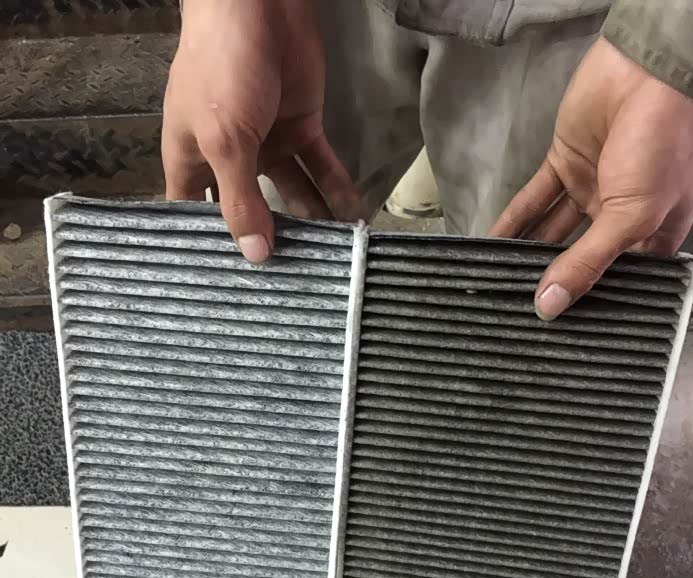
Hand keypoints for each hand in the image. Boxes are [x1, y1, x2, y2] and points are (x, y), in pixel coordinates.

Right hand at [162, 0, 364, 261]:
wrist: (257, 4)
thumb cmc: (222, 70)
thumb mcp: (224, 141)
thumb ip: (241, 200)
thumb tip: (255, 256)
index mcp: (193, 163)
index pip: (197, 218)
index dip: (210, 250)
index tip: (227, 290)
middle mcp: (230, 161)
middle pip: (249, 212)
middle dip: (268, 244)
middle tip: (288, 287)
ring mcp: (268, 146)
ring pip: (291, 195)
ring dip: (311, 224)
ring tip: (328, 263)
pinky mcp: (301, 129)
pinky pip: (321, 168)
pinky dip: (337, 192)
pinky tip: (353, 222)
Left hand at [489, 37, 692, 318]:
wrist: (648, 71)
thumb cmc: (663, 144)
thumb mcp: (631, 215)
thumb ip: (587, 262)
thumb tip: (549, 307)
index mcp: (652, 232)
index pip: (616, 280)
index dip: (590, 302)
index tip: (556, 327)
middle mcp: (620, 215)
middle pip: (580, 258)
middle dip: (553, 282)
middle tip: (520, 312)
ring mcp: (591, 188)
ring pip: (552, 232)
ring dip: (528, 254)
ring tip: (500, 284)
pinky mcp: (564, 163)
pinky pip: (533, 201)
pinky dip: (512, 221)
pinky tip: (490, 246)